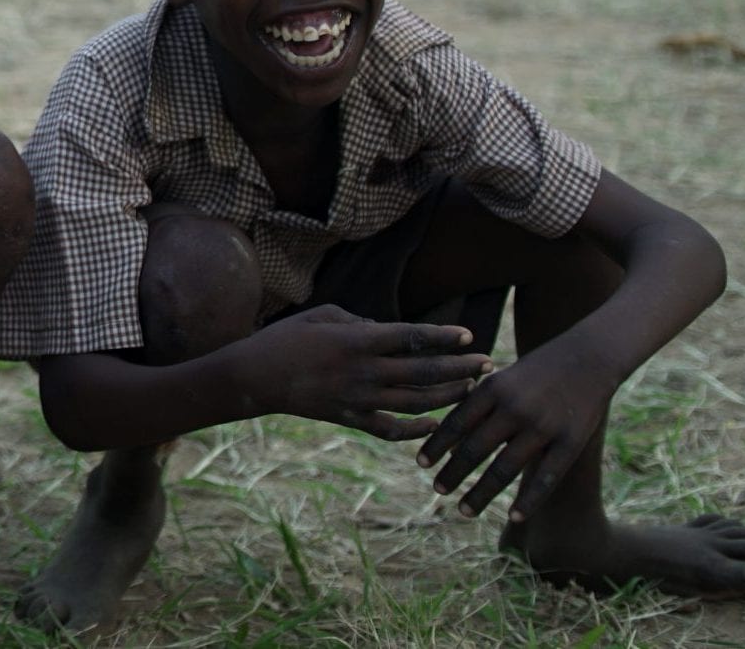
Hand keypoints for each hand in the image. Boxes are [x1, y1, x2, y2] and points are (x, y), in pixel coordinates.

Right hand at [246, 306, 491, 438]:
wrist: (256, 377)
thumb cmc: (286, 338)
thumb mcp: (321, 314)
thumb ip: (358, 321)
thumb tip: (386, 331)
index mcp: (357, 341)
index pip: (411, 337)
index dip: (443, 336)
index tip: (468, 334)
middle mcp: (364, 372)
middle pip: (423, 372)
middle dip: (460, 368)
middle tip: (488, 363)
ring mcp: (359, 399)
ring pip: (415, 402)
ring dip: (448, 396)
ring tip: (471, 389)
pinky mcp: (350, 419)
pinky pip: (390, 429)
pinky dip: (416, 430)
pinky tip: (434, 425)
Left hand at [417, 342, 614, 521]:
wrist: (588, 359)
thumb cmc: (535, 372)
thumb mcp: (501, 379)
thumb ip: (476, 406)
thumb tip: (448, 442)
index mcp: (493, 388)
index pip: (456, 423)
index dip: (436, 446)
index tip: (420, 465)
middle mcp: (514, 408)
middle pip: (474, 449)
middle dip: (452, 473)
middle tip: (437, 490)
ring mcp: (543, 427)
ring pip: (504, 469)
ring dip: (481, 493)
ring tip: (464, 510)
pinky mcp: (570, 442)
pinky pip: (545, 478)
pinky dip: (527, 501)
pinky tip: (513, 517)